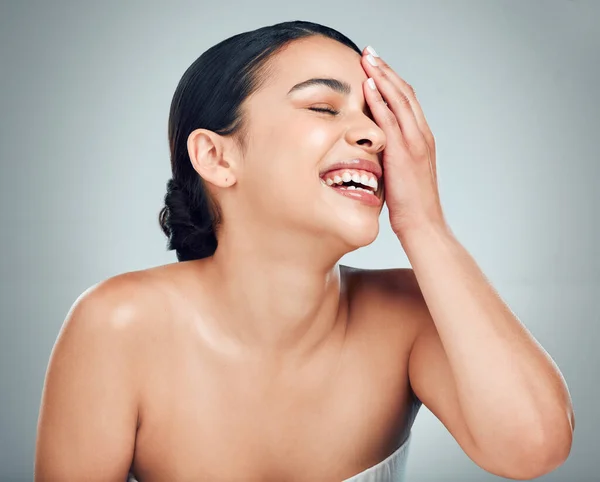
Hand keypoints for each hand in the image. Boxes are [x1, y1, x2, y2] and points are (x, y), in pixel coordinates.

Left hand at [361, 46, 446, 237]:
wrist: (423, 225)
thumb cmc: (410, 205)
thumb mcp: (401, 174)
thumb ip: (391, 156)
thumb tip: (374, 150)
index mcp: (422, 139)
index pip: (407, 101)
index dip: (392, 81)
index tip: (376, 66)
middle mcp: (422, 135)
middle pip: (404, 92)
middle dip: (386, 70)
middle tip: (370, 52)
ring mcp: (415, 142)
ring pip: (400, 99)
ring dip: (382, 76)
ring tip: (367, 58)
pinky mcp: (405, 152)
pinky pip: (391, 119)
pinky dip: (379, 100)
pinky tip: (368, 85)